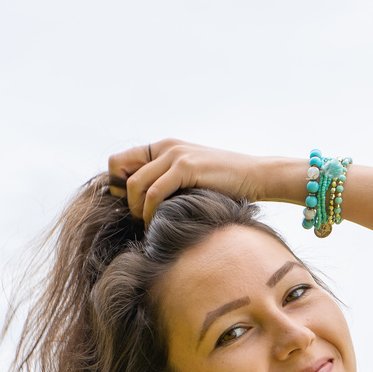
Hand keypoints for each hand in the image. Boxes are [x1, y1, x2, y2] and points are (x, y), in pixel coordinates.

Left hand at [108, 140, 281, 222]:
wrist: (256, 176)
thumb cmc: (225, 185)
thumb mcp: (190, 179)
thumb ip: (168, 182)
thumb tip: (140, 204)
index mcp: (163, 147)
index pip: (119, 162)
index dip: (116, 186)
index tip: (132, 207)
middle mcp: (165, 147)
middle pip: (120, 172)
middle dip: (125, 201)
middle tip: (139, 220)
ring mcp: (174, 155)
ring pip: (135, 185)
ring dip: (137, 210)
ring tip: (149, 224)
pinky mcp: (185, 167)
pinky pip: (154, 193)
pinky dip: (151, 212)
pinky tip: (159, 223)